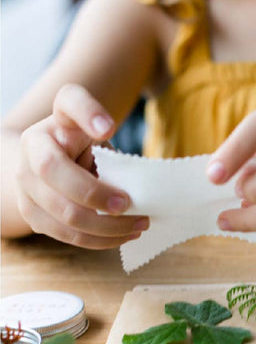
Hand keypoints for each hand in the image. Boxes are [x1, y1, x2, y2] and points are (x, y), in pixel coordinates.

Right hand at [16, 84, 148, 247]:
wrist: (47, 166)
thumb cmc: (84, 147)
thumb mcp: (97, 134)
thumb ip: (114, 151)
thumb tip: (142, 186)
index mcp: (57, 121)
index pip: (69, 103)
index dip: (88, 113)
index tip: (109, 128)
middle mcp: (31, 148)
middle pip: (54, 171)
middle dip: (96, 194)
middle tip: (131, 205)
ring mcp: (25, 183)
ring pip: (63, 213)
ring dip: (107, 226)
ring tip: (140, 225)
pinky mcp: (31, 214)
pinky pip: (67, 235)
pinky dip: (100, 240)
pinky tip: (124, 236)